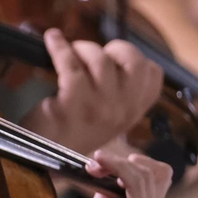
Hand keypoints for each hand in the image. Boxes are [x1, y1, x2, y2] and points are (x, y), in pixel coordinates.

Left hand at [27, 30, 163, 153]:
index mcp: (132, 113)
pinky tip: (52, 38)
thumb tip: (110, 55)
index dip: (134, 57)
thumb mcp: (105, 116)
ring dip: (83, 49)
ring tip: (70, 52)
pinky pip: (70, 64)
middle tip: (96, 53)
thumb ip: (116, 93)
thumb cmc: (70, 131)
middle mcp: (121, 112)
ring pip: (100, 60)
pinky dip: (59, 47)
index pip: (153, 74)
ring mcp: (98, 109)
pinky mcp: (71, 105)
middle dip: (116, 48)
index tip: (114, 57)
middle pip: (135, 63)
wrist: (44, 159)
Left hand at [58, 148, 172, 197]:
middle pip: (160, 172)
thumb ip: (106, 197)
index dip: (134, 163)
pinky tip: (100, 165)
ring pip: (147, 174)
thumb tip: (104, 174)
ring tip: (95, 162)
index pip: (157, 178)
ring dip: (117, 161)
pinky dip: (118, 167)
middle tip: (97, 162)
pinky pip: (136, 184)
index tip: (103, 163)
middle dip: (127, 159)